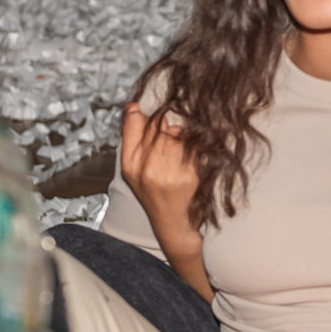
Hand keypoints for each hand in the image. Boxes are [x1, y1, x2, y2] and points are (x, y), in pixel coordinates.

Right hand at [121, 103, 210, 294]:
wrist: (176, 224)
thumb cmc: (155, 194)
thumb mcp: (134, 170)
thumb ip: (132, 137)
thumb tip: (133, 107)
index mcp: (131, 164)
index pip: (137, 123)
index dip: (149, 115)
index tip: (155, 115)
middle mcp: (148, 167)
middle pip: (161, 125)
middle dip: (170, 126)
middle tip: (174, 138)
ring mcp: (170, 172)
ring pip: (179, 133)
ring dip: (185, 135)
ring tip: (184, 151)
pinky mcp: (190, 175)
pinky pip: (195, 145)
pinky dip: (199, 144)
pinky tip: (197, 155)